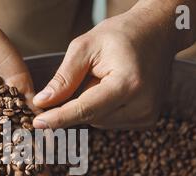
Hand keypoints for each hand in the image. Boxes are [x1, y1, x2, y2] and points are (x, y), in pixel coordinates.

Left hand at [32, 10, 176, 129]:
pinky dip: (104, 108)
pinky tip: (113, 88)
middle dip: (79, 101)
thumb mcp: (85, 47)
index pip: (85, 109)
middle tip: (89, 75)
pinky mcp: (147, 120)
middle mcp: (141, 105)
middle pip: (90, 117)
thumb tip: (42, 102)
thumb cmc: (121, 34)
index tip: (37, 124)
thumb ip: (63, 78)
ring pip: (99, 122)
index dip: (58, 118)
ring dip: (92, 105)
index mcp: (128, 84)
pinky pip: (111, 121)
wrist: (158, 32)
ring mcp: (147, 115)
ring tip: (106, 79)